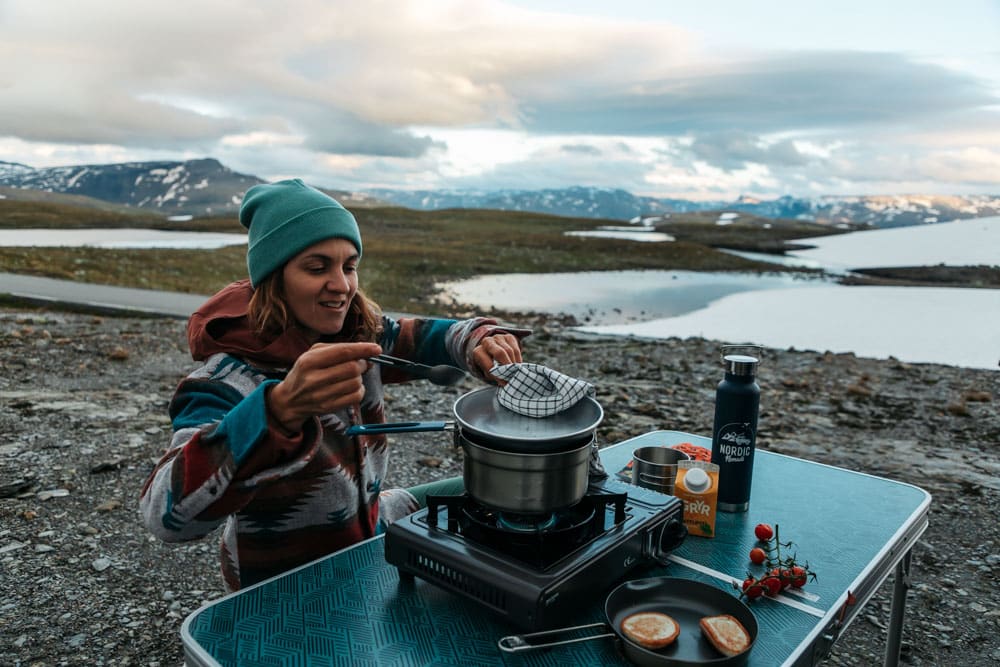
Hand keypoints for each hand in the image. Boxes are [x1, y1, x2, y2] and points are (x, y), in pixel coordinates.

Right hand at [267, 341, 381, 432]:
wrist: (289, 400)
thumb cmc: (306, 371)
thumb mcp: (313, 354)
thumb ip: (338, 349)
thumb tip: (367, 352)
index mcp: (309, 361)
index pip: (343, 352)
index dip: (363, 349)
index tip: (377, 349)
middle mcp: (313, 379)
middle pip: (352, 368)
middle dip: (362, 364)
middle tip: (361, 363)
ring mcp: (321, 395)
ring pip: (356, 383)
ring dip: (359, 377)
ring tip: (351, 376)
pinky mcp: (328, 408)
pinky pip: (355, 397)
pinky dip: (359, 390)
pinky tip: (351, 387)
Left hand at [472, 333, 522, 381]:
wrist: (492, 352)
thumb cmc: (489, 365)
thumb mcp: (489, 372)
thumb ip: (495, 375)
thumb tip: (506, 382)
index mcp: (478, 352)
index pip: (489, 364)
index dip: (498, 375)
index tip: (505, 383)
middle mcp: (486, 342)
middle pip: (500, 353)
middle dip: (508, 366)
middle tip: (513, 376)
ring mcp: (498, 337)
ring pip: (510, 351)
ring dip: (514, 363)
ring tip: (515, 372)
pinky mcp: (508, 336)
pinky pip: (516, 348)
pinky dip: (518, 358)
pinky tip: (517, 365)